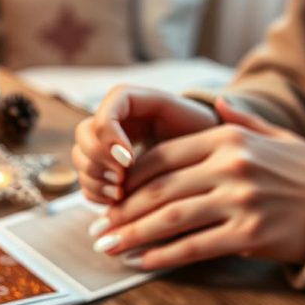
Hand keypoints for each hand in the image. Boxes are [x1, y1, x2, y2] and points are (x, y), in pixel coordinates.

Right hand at [72, 86, 218, 204]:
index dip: (110, 134)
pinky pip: (85, 180)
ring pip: (81, 157)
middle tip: (120, 180)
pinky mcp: (105, 171)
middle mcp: (116, 120)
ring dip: (95, 178)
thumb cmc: (214, 143)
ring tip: (119, 194)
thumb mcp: (213, 127)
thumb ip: (207, 118)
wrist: (210, 166)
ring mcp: (106, 147)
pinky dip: (94, 193)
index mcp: (139, 101)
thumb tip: (224, 105)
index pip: (109, 106)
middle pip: (85, 133)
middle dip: (98, 159)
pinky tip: (115, 203)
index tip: (128, 160)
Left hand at [88, 97, 304, 269]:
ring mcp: (238, 200)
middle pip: (159, 189)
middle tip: (98, 226)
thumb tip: (216, 102)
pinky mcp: (247, 234)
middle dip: (122, 210)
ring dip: (131, 234)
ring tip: (108, 246)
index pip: (163, 157)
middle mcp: (230, 166)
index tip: (111, 194)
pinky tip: (141, 262)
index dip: (129, 179)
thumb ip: (241, 120)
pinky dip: (161, 257)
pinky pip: (192, 247)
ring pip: (169, 219)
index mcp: (228, 139)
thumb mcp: (275, 136)